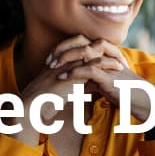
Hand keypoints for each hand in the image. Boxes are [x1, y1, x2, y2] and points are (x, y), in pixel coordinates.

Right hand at [7, 37, 124, 145]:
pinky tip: (118, 68)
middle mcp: (65, 60)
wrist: (32, 107)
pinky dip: (107, 65)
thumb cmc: (43, 103)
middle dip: (106, 51)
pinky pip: (93, 65)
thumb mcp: (61, 92)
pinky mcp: (72, 73)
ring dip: (109, 57)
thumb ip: (75, 88)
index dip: (98, 54)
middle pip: (90, 49)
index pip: (83, 51)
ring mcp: (69, 65)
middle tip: (120, 57)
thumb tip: (89, 90)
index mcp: (62, 62)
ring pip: (94, 54)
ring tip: (122, 62)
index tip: (111, 58)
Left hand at [49, 36, 154, 124]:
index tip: (52, 57)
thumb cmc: (130, 96)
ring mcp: (110, 64)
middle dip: (63, 49)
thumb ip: (95, 82)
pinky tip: (63, 77)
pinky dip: (75, 72)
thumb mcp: (108, 86)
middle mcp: (109, 55)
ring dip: (66, 58)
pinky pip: (90, 69)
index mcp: (107, 54)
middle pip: (81, 42)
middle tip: (48, 60)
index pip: (83, 43)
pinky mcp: (111, 76)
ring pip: (84, 52)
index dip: (66, 47)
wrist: (148, 103)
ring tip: (53, 66)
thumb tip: (80, 86)